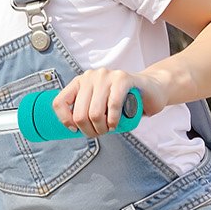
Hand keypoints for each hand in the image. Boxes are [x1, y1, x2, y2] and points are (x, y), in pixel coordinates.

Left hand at [51, 69, 170, 137]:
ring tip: (109, 129)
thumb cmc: (123, 100)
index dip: (65, 120)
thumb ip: (85, 111)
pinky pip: (112, 105)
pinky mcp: (123, 79)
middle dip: (89, 130)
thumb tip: (71, 129)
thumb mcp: (99, 104)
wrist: (151, 89)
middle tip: (99, 133)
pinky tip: (115, 124)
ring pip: (94, 113)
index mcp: (80, 82)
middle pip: (79, 113)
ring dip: (101, 128)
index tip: (75, 129)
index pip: (60, 102)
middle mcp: (90, 77)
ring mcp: (106, 76)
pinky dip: (113, 120)